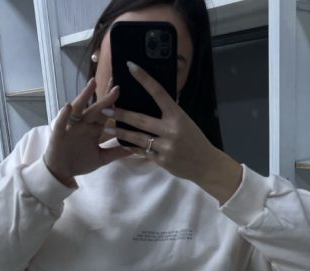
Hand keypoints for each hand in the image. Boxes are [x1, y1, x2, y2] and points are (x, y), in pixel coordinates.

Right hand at [44, 78, 131, 185]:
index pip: (106, 113)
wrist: (61, 171)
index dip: (114, 103)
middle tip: (115, 84)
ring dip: (84, 96)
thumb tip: (134, 149)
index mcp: (94, 129)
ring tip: (92, 83)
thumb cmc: (80, 162)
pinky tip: (68, 106)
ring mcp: (71, 127)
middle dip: (105, 97)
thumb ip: (116, 152)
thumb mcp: (101, 158)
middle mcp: (84, 124)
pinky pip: (62, 123)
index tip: (124, 91)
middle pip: (96, 108)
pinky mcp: (59, 134)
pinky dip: (64, 115)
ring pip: (79, 109)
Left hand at [113, 62, 241, 203]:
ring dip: (121, 133)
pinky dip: (133, 147)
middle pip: (140, 120)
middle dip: (121, 114)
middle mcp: (171, 130)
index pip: (159, 92)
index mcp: (177, 116)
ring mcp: (166, 147)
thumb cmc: (195, 140)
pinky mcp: (162, 161)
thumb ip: (170, 114)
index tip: (130, 66)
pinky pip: (143, 152)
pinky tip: (123, 143)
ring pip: (138, 138)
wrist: (205, 164)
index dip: (144, 79)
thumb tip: (154, 99)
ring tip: (107, 128)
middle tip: (104, 109)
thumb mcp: (185, 122)